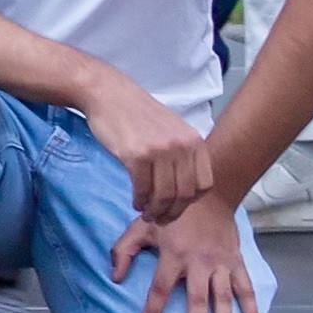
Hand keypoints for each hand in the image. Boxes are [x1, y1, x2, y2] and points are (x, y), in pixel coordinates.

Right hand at [81, 71, 211, 217]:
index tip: (178, 206)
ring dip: (155, 211)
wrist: (108, 93)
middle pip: (185, 194)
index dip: (191, 202)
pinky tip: (136, 202)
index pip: (205, 184)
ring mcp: (160, 150)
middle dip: (173, 212)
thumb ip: (183, 154)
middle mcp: (182, 146)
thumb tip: (185, 189)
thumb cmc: (137, 113)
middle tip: (161, 218)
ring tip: (147, 213)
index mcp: (194, 141)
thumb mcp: (172, 129)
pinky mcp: (136, 155)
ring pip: (165, 195)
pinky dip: (140, 201)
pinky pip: (143, 188)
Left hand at [113, 187, 265, 312]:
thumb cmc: (170, 214)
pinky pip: (246, 290)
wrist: (208, 194)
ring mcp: (221, 264)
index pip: (160, 289)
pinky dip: (251, 311)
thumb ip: (124, 250)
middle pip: (197, 299)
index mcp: (173, 255)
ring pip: (223, 298)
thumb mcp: (140, 226)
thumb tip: (114, 277)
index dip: (153, 311)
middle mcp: (199, 262)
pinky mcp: (237, 262)